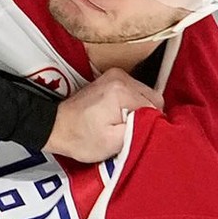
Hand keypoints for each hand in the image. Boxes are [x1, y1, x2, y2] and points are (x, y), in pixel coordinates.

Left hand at [44, 68, 163, 162]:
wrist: (56, 127)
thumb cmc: (80, 138)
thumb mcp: (115, 142)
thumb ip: (143, 130)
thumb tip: (161, 123)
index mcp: (121, 90)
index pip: (156, 108)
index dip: (151, 125)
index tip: (136, 134)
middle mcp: (119, 77)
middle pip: (153, 99)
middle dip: (146, 117)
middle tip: (127, 130)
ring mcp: (114, 75)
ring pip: (145, 96)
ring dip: (138, 111)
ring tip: (120, 124)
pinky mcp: (110, 79)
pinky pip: (135, 93)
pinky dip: (131, 105)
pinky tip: (117, 116)